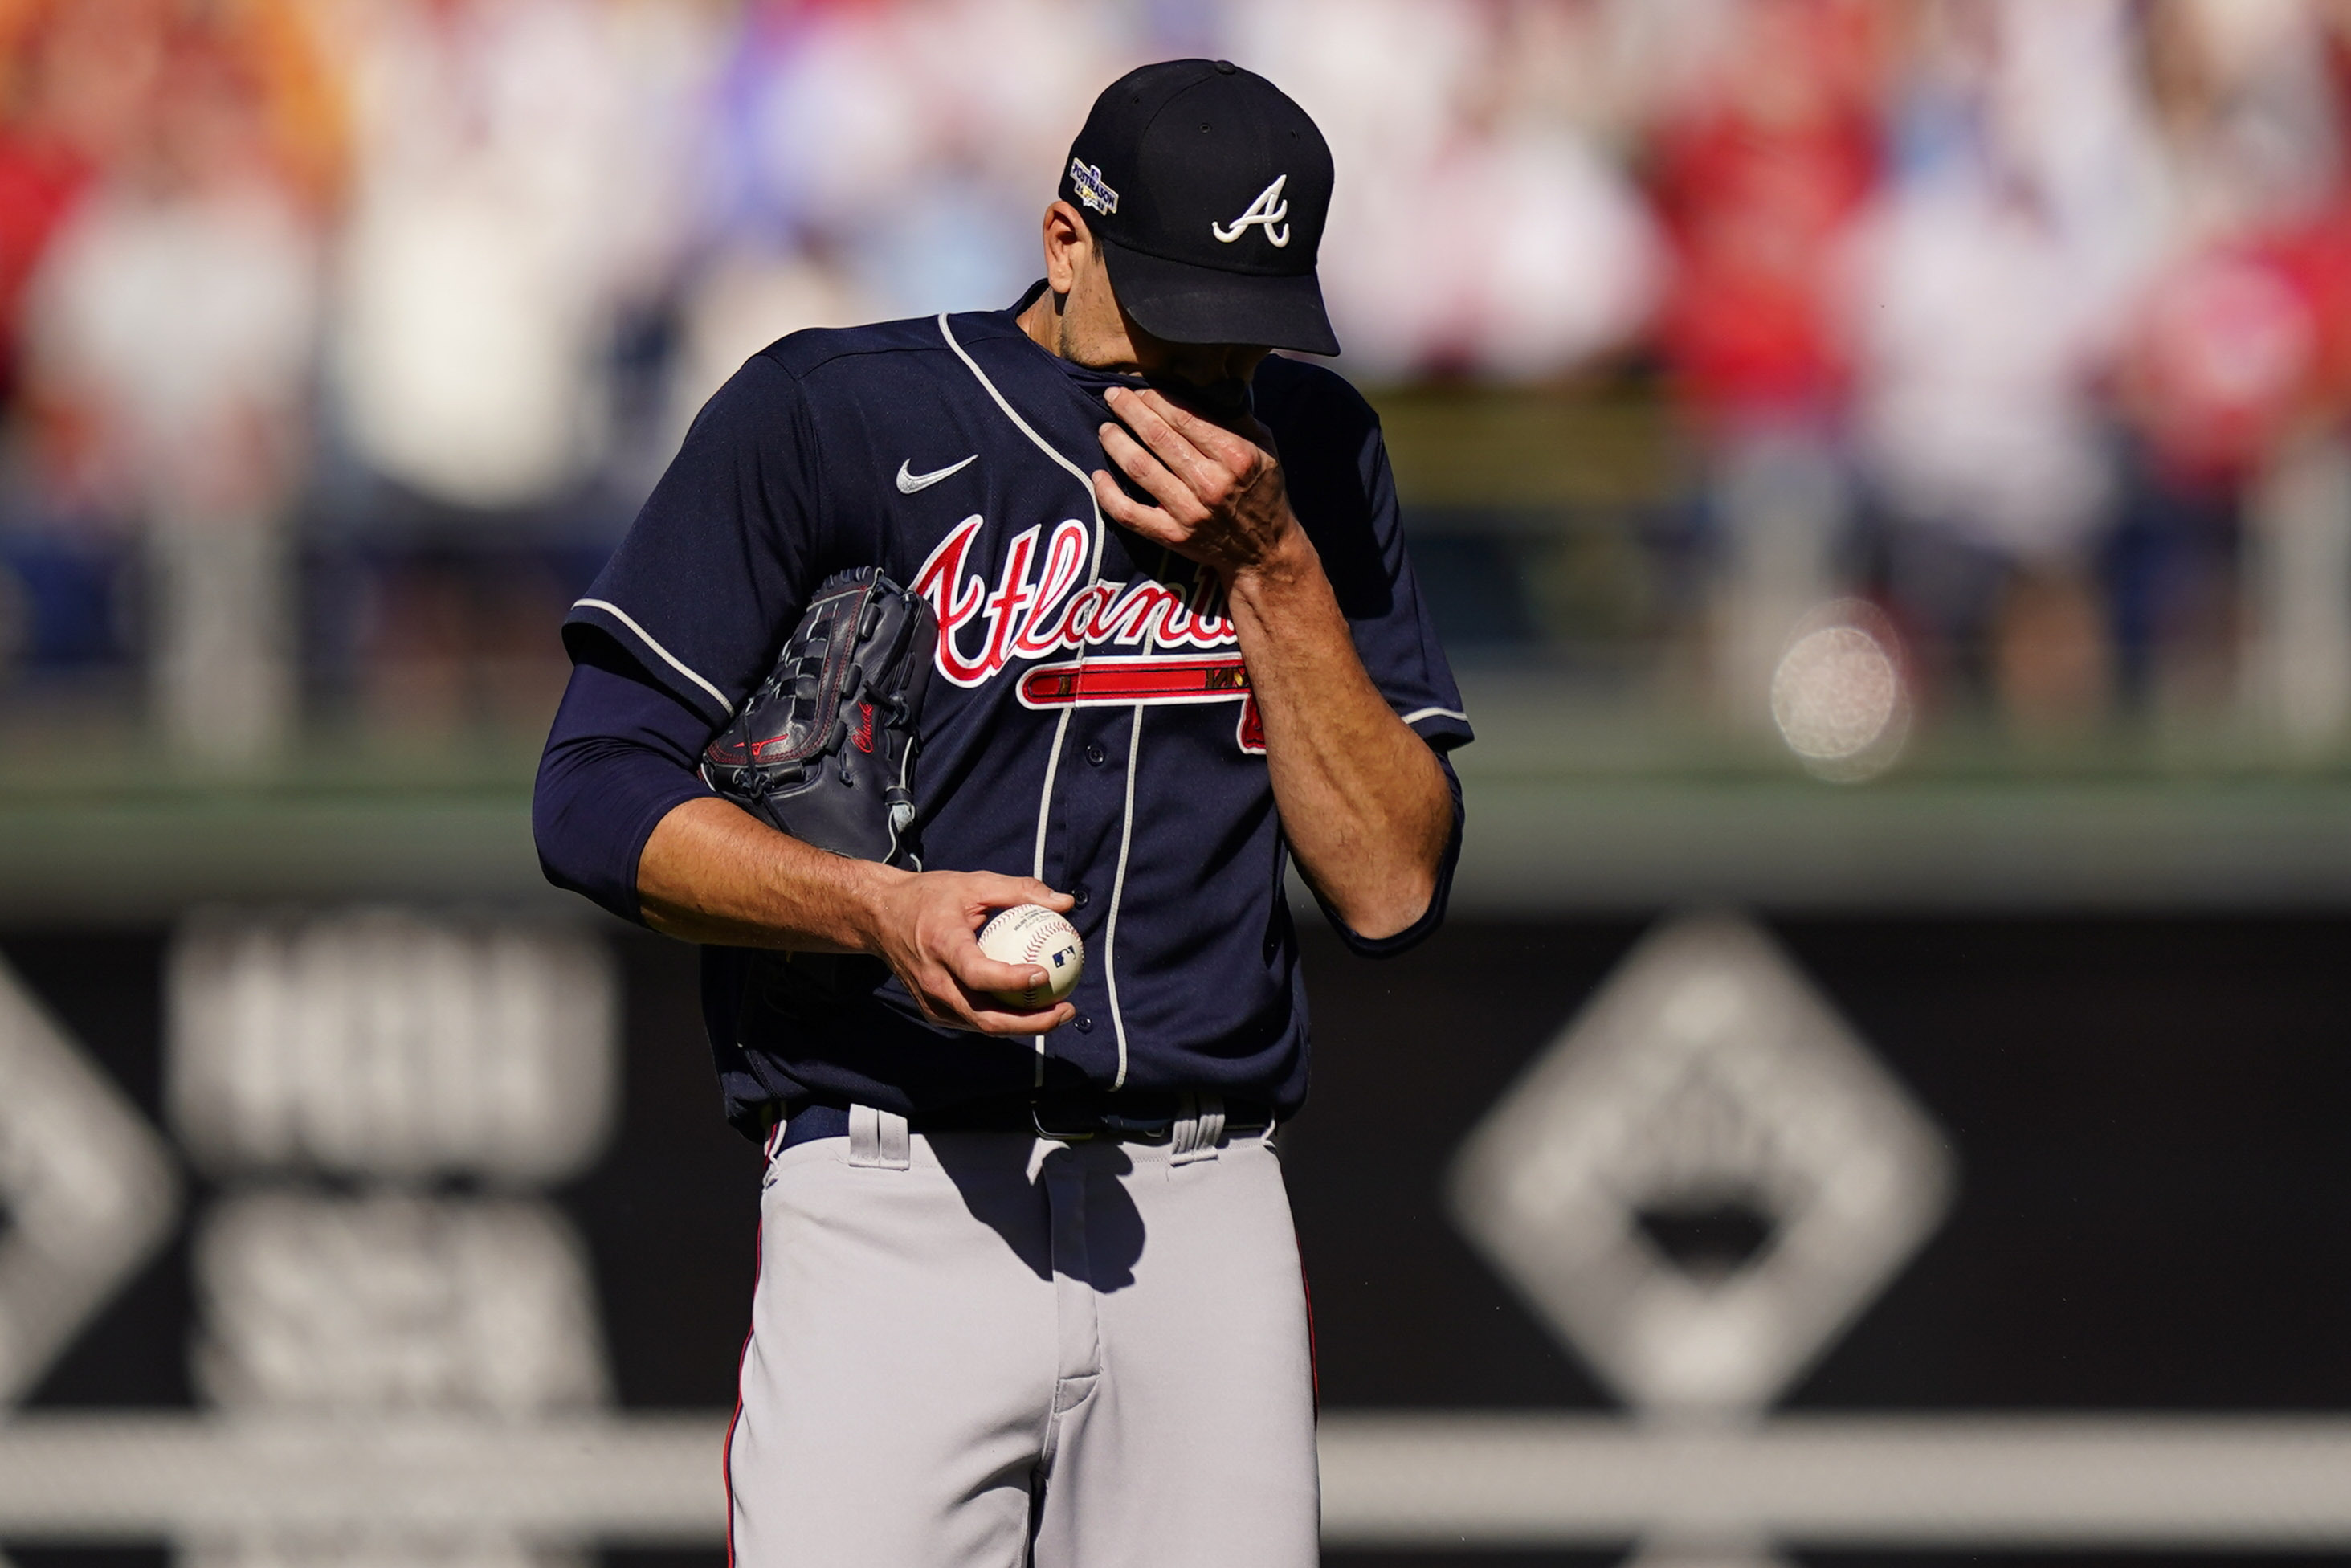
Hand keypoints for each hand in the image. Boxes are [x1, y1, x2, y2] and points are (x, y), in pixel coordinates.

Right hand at [862, 869, 1076, 1034]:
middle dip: (1031, 1023)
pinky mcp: (933, 1010)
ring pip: (982, 1025)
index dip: (1011, 981)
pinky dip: (1004, 1020)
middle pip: (984, 1017)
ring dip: (1023, 1026)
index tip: (1044, 974)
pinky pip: (974, 1021)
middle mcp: (934, 981)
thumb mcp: (974, 883)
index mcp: (941, 946)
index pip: (977, 974)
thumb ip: (1020, 890)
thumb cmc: (931, 897)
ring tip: (1059, 1012)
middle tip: (1066, 1009)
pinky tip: (1032, 1009)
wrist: (880, 917)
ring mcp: (931, 1001)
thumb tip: (1066, 903)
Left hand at [1093, 385, 1301, 580]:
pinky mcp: (1173, 536)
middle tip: (1113, 396)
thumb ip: (1236, 419)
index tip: (1140, 389)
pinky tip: (1098, 475)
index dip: (1156, 399)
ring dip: (1116, 443)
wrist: (1264, 551)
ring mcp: (1189, 512)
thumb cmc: (1262, 492)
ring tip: (1105, 428)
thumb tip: (1205, 386)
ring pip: (1140, 468)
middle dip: (1130, 411)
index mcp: (1235, 456)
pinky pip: (1129, 513)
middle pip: (1158, 437)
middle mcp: (1211, 483)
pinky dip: (1107, 494)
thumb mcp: (1265, 449)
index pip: (1185, 418)